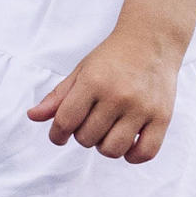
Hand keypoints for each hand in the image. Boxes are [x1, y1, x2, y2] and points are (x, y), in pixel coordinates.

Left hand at [31, 30, 178, 160]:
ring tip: (106, 132)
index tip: (58, 136)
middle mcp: (118, 96)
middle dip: (82, 135)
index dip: (57, 134)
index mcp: (93, 82)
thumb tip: (32, 116)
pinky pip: (145, 152)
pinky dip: (132, 156)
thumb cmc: (112, 58)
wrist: (152, 41)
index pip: (66, 121)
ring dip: (104, 147)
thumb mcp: (81, 71)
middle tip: (89, 122)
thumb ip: (58, 96)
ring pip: (112, 149)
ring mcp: (142, 108)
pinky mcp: (163, 117)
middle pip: (87, 138)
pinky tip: (127, 145)